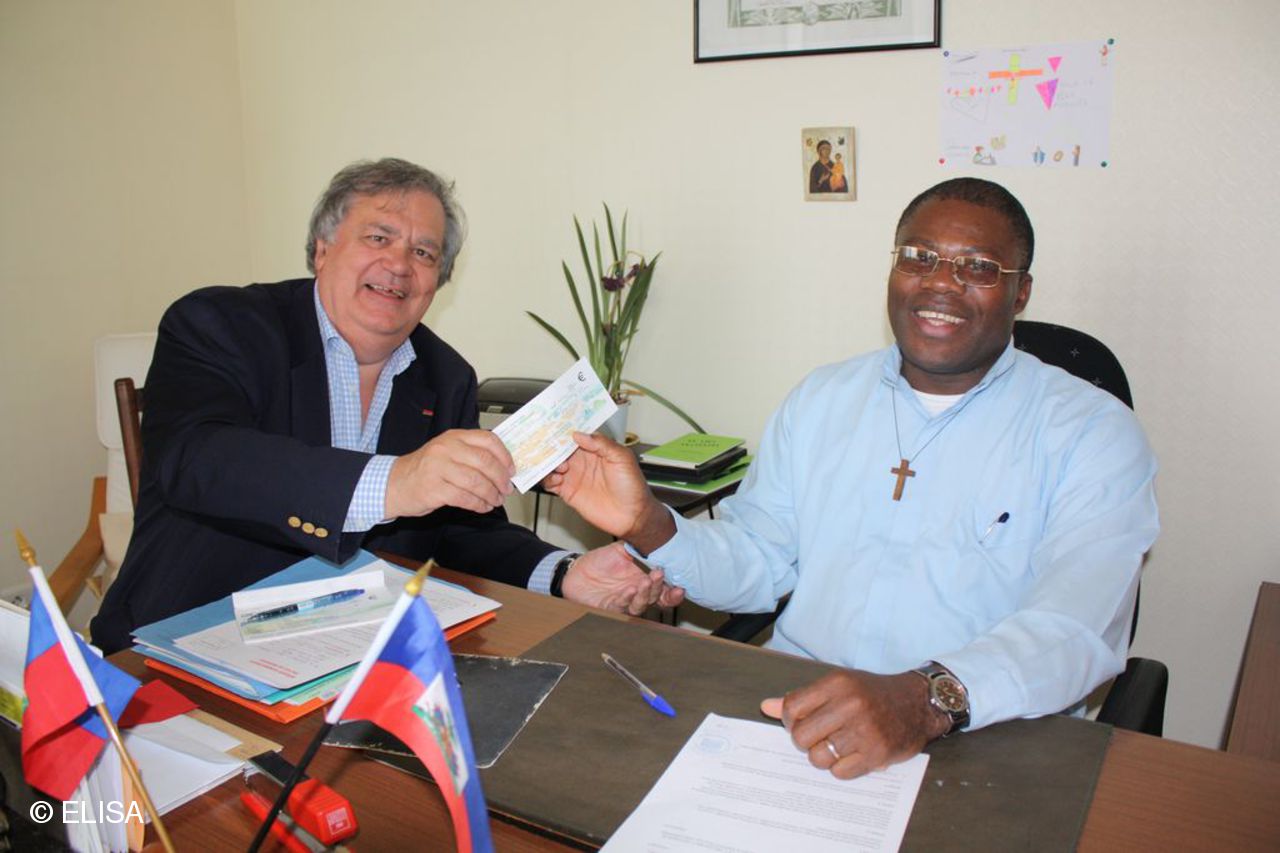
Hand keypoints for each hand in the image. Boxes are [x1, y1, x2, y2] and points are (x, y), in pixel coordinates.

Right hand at [384, 429, 514, 517]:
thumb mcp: (447, 452)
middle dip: (501, 478)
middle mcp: (446, 449)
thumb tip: (503, 467)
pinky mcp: (434, 489)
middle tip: (507, 489)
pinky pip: (465, 498)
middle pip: (485, 462)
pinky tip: (482, 507)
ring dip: (491, 494)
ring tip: (496, 500)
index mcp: (453, 437)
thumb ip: (471, 454)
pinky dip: (478, 504)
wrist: (394, 484)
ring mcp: (438, 468)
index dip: (505, 456)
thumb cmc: (424, 470)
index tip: (512, 469)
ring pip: (476, 481)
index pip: (487, 440)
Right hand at [542, 432, 674, 553]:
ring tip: (560, 466)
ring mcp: (574, 476)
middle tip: (547, 444)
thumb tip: (579, 435)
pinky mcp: (568, 492)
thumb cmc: (632, 486)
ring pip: (552, 465)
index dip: (565, 431)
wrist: (632, 515)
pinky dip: (547, 479)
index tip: (555, 426)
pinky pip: (550, 483)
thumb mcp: (622, 458)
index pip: (575, 436)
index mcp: (595, 450)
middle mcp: (582, 461)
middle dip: (552, 446)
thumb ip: (602, 444)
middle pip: (559, 449)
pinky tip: (554, 478)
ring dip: (549, 463)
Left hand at [562, 542, 685, 614]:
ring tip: (644, 582)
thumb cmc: (600, 562)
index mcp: (644, 582)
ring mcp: (623, 602)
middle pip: (655, 598)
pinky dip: (626, 598)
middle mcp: (636, 595)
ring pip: (640, 605)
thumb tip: (655, 538)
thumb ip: (639, 546)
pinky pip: (620, 606)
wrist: (576, 570)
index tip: (680, 587)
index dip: (674, 594)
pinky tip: (629, 589)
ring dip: (644, 595)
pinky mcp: (608, 607)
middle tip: (658, 575)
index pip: (664, 592)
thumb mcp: (622, 549)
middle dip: (659, 588)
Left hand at [759, 670, 949, 779]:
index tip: (801, 723)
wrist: (917, 702)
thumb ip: (802, 698)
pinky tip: (852, 756)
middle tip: (820, 738)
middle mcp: (850, 704)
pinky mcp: (877, 753)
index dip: (790, 721)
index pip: (792, 708)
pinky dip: (842, 769)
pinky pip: (841, 772)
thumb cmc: (872, 694)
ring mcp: (864, 730)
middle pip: (801, 736)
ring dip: (823, 757)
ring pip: (819, 757)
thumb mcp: (839, 686)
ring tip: (836, 748)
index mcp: (837, 684)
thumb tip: (766, 707)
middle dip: (805, 742)